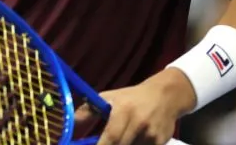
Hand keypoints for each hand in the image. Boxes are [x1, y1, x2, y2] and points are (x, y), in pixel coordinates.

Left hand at [74, 68, 195, 144]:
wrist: (166, 96)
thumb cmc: (131, 97)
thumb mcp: (109, 98)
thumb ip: (88, 111)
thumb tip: (69, 123)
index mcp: (124, 110)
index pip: (111, 136)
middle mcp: (139, 123)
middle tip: (104, 143)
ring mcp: (152, 135)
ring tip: (123, 137)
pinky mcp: (161, 142)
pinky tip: (134, 139)